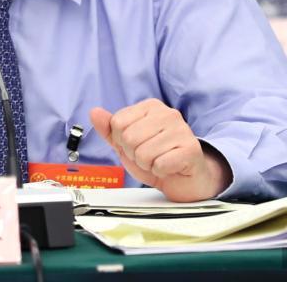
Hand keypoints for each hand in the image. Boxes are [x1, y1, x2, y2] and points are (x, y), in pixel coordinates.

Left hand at [90, 99, 231, 201]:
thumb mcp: (127, 143)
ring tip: (159, 161)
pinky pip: (160, 164)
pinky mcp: (191, 149)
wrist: (185, 179)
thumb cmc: (156, 157)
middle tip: (149, 156)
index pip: (117, 122)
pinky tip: (169, 167)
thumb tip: (95, 112)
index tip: (136, 145)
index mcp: (151, 106)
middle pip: (128, 138)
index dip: (121, 141)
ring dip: (147, 165)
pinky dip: (160, 172)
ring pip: (143, 153)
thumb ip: (110, 129)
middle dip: (134, 155)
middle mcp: (168, 113)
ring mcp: (181, 130)